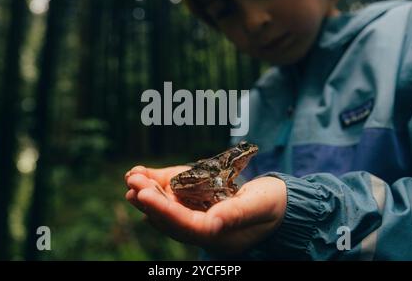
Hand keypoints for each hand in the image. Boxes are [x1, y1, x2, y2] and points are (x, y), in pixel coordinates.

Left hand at [125, 165, 286, 254]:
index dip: (163, 211)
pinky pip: (174, 198)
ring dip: (150, 193)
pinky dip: (160, 186)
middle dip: (150, 200)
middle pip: (171, 218)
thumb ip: (236, 215)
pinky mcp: (199, 204)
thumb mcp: (259, 207)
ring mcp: (200, 217)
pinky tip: (145, 173)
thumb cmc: (273, 205)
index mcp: (218, 237)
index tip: (143, 194)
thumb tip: (212, 224)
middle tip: (132, 181)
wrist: (279, 203)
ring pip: (168, 208)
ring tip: (132, 176)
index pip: (185, 226)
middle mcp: (204, 229)